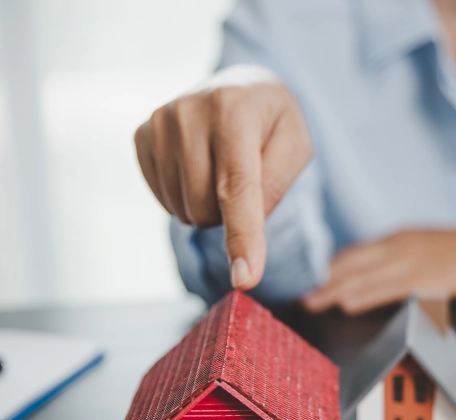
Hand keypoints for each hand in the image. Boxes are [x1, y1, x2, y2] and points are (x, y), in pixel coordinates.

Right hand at [134, 64, 311, 289]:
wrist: (238, 86)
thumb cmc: (272, 123)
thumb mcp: (295, 148)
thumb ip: (273, 189)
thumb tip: (243, 244)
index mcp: (234, 108)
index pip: (236, 188)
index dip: (242, 237)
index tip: (244, 279)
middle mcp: (188, 110)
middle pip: (206, 208)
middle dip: (229, 214)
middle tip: (242, 181)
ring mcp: (158, 122)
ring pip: (183, 209)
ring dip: (207, 207)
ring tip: (219, 169)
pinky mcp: (141, 136)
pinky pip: (163, 199)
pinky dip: (184, 198)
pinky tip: (197, 169)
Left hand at [302, 224, 455, 315]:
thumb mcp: (419, 245)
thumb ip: (390, 257)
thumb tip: (360, 270)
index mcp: (395, 239)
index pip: (352, 253)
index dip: (327, 267)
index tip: (305, 279)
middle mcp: (398, 247)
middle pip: (351, 265)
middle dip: (323, 280)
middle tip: (298, 295)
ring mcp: (411, 262)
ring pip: (365, 277)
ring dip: (335, 290)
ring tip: (313, 301)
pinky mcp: (427, 279)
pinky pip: (390, 289)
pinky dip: (367, 296)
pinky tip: (349, 303)